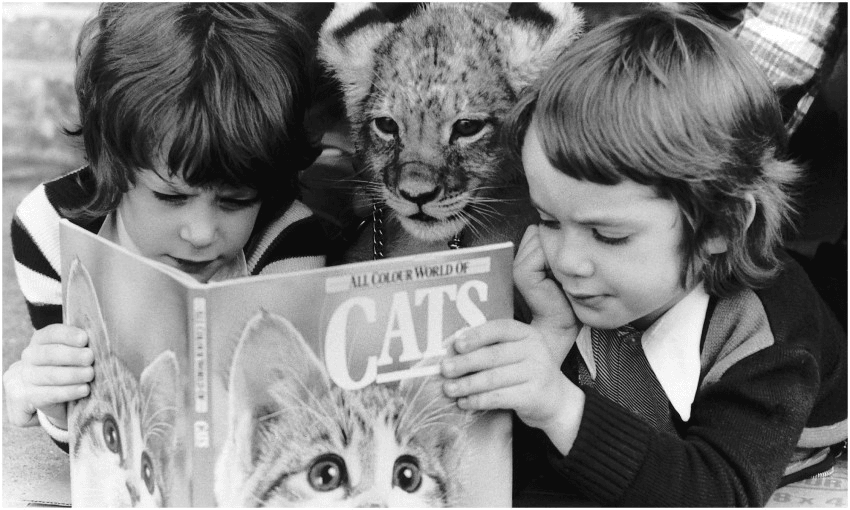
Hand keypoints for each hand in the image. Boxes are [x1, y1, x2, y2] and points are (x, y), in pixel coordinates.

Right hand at [2, 324, 93, 427]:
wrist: (44, 389)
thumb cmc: (66, 363)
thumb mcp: (70, 350)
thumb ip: (80, 344)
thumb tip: (100, 341)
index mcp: (40, 340)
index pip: (51, 333)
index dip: (68, 335)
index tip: (85, 339)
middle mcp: (30, 356)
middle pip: (49, 354)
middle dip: (72, 356)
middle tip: (90, 358)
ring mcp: (28, 377)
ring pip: (50, 375)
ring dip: (73, 374)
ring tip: (90, 374)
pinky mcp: (32, 396)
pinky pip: (51, 394)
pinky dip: (70, 391)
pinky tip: (84, 389)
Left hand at [441, 319, 573, 429]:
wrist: (556, 400)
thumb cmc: (525, 372)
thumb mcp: (516, 352)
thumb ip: (492, 346)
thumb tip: (453, 348)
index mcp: (527, 334)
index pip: (500, 329)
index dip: (477, 335)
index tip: (457, 344)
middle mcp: (535, 350)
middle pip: (493, 355)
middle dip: (465, 363)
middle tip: (445, 369)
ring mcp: (537, 373)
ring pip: (494, 379)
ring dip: (467, 384)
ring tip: (449, 389)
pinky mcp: (533, 396)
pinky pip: (499, 398)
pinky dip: (478, 400)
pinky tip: (464, 402)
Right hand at [514, 225, 578, 358]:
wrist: (559, 329)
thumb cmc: (566, 302)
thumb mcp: (562, 270)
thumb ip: (554, 250)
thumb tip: (564, 229)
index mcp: (525, 257)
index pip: (539, 230)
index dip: (555, 240)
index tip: (568, 262)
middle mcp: (516, 258)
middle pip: (539, 231)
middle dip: (555, 244)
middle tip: (564, 270)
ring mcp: (516, 265)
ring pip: (539, 237)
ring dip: (555, 251)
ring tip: (561, 274)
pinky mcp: (521, 273)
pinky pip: (541, 251)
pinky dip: (554, 260)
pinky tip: (558, 278)